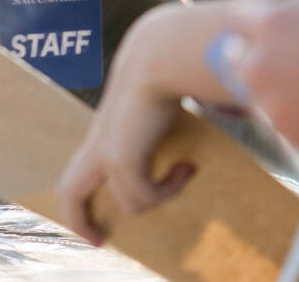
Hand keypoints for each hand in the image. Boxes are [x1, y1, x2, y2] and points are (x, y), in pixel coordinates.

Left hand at [56, 4, 202, 244]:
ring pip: (127, 203)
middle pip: (68, 191)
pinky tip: (187, 166)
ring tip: (183, 173)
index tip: (99, 221)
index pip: (78, 172)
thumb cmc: (168, 72)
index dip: (83, 199)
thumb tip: (229, 113)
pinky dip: (170, 189)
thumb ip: (177, 121)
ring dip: (162, 197)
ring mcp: (107, 153)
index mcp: (104, 134)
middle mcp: (98, 145)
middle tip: (97, 240)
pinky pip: (146, 196)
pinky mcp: (121, 159)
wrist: (158, 57)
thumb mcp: (164, 104)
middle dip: (78, 220)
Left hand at [223, 0, 298, 165]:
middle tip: (298, 60)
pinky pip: (282, 122)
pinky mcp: (292, 136)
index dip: (259, 22)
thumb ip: (285, 2)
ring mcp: (275, 105)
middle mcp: (261, 64)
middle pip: (237, 57)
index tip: (277, 28)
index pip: (237, 19)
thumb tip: (259, 10)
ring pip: (258, 93)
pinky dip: (298, 116)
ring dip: (277, 88)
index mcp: (269, 23)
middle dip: (259, 55)